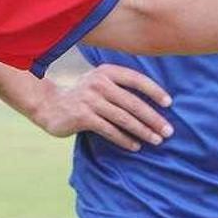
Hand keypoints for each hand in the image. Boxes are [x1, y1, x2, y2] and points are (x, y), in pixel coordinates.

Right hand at [29, 64, 173, 151]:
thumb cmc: (82, 96)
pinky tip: (135, 146)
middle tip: (168, 131)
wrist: (49, 105)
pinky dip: (124, 139)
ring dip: (142, 131)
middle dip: (153, 118)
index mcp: (106, 72)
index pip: (136, 79)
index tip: (169, 103)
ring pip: (123, 118)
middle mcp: (98, 83)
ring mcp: (89, 100)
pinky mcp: (82, 117)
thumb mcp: (99, 83)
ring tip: (156, 140)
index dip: (154, 91)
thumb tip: (153, 103)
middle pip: (133, 102)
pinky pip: (109, 130)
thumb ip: (119, 87)